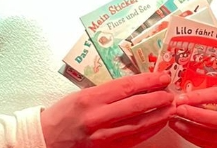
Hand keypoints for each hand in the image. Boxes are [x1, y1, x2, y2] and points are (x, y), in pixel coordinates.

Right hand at [41, 72, 175, 147]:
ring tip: (170, 108)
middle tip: (171, 92)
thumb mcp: (83, 95)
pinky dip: (147, 131)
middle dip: (158, 98)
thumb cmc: (63, 114)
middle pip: (135, 105)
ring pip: (137, 125)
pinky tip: (157, 124)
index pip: (127, 86)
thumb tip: (138, 85)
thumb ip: (109, 92)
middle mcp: (96, 117)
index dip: (148, 81)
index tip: (163, 77)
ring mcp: (100, 136)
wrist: (45, 139)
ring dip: (158, 116)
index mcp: (90, 99)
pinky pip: (132, 140)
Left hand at [168, 87, 216, 147]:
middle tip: (178, 110)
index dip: (198, 97)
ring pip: (211, 135)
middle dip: (195, 115)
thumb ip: (204, 96)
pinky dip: (191, 137)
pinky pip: (207, 144)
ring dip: (190, 128)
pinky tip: (182, 129)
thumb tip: (181, 98)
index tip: (182, 98)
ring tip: (175, 121)